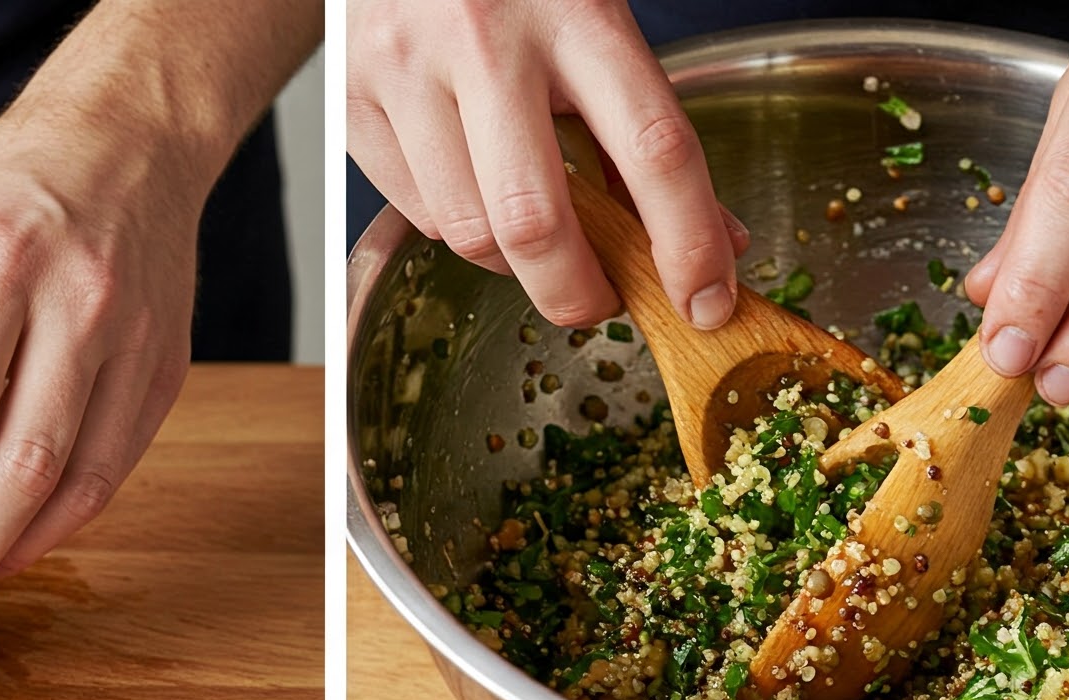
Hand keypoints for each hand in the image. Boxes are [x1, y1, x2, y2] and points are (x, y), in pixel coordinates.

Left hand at [0, 90, 200, 636]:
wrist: (130, 139)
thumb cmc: (9, 192)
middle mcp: (73, 310)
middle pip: (18, 469)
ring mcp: (130, 346)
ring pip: (72, 485)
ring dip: (10, 555)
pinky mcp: (164, 375)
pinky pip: (109, 474)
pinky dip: (58, 525)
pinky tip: (12, 550)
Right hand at [348, 0, 745, 328]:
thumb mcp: (593, 22)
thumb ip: (647, 128)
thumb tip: (713, 240)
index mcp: (573, 8)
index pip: (653, 148)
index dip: (687, 242)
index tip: (705, 300)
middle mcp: (484, 38)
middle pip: (537, 225)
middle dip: (578, 293)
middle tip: (602, 302)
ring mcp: (408, 70)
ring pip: (470, 235)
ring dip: (514, 265)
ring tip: (534, 235)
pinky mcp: (355, 102)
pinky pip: (420, 216)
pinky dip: (460, 227)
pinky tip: (476, 189)